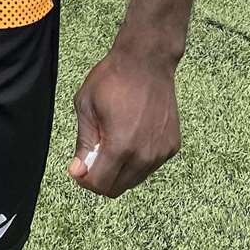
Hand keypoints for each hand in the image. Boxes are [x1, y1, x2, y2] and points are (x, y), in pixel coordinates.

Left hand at [67, 45, 180, 197]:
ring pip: (134, 179)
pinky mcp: (172, 146)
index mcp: (121, 146)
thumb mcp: (86, 106)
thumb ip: (83, 142)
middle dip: (100, 178)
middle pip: (118, 187)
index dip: (84, 180)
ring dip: (118, 170)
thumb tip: (78, 171)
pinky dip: (135, 161)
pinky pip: (149, 166)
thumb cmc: (112, 79)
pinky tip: (128, 137)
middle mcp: (145, 155)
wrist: (146, 61)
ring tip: (109, 142)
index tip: (77, 168)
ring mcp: (161, 152)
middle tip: (90, 157)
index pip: (101, 184)